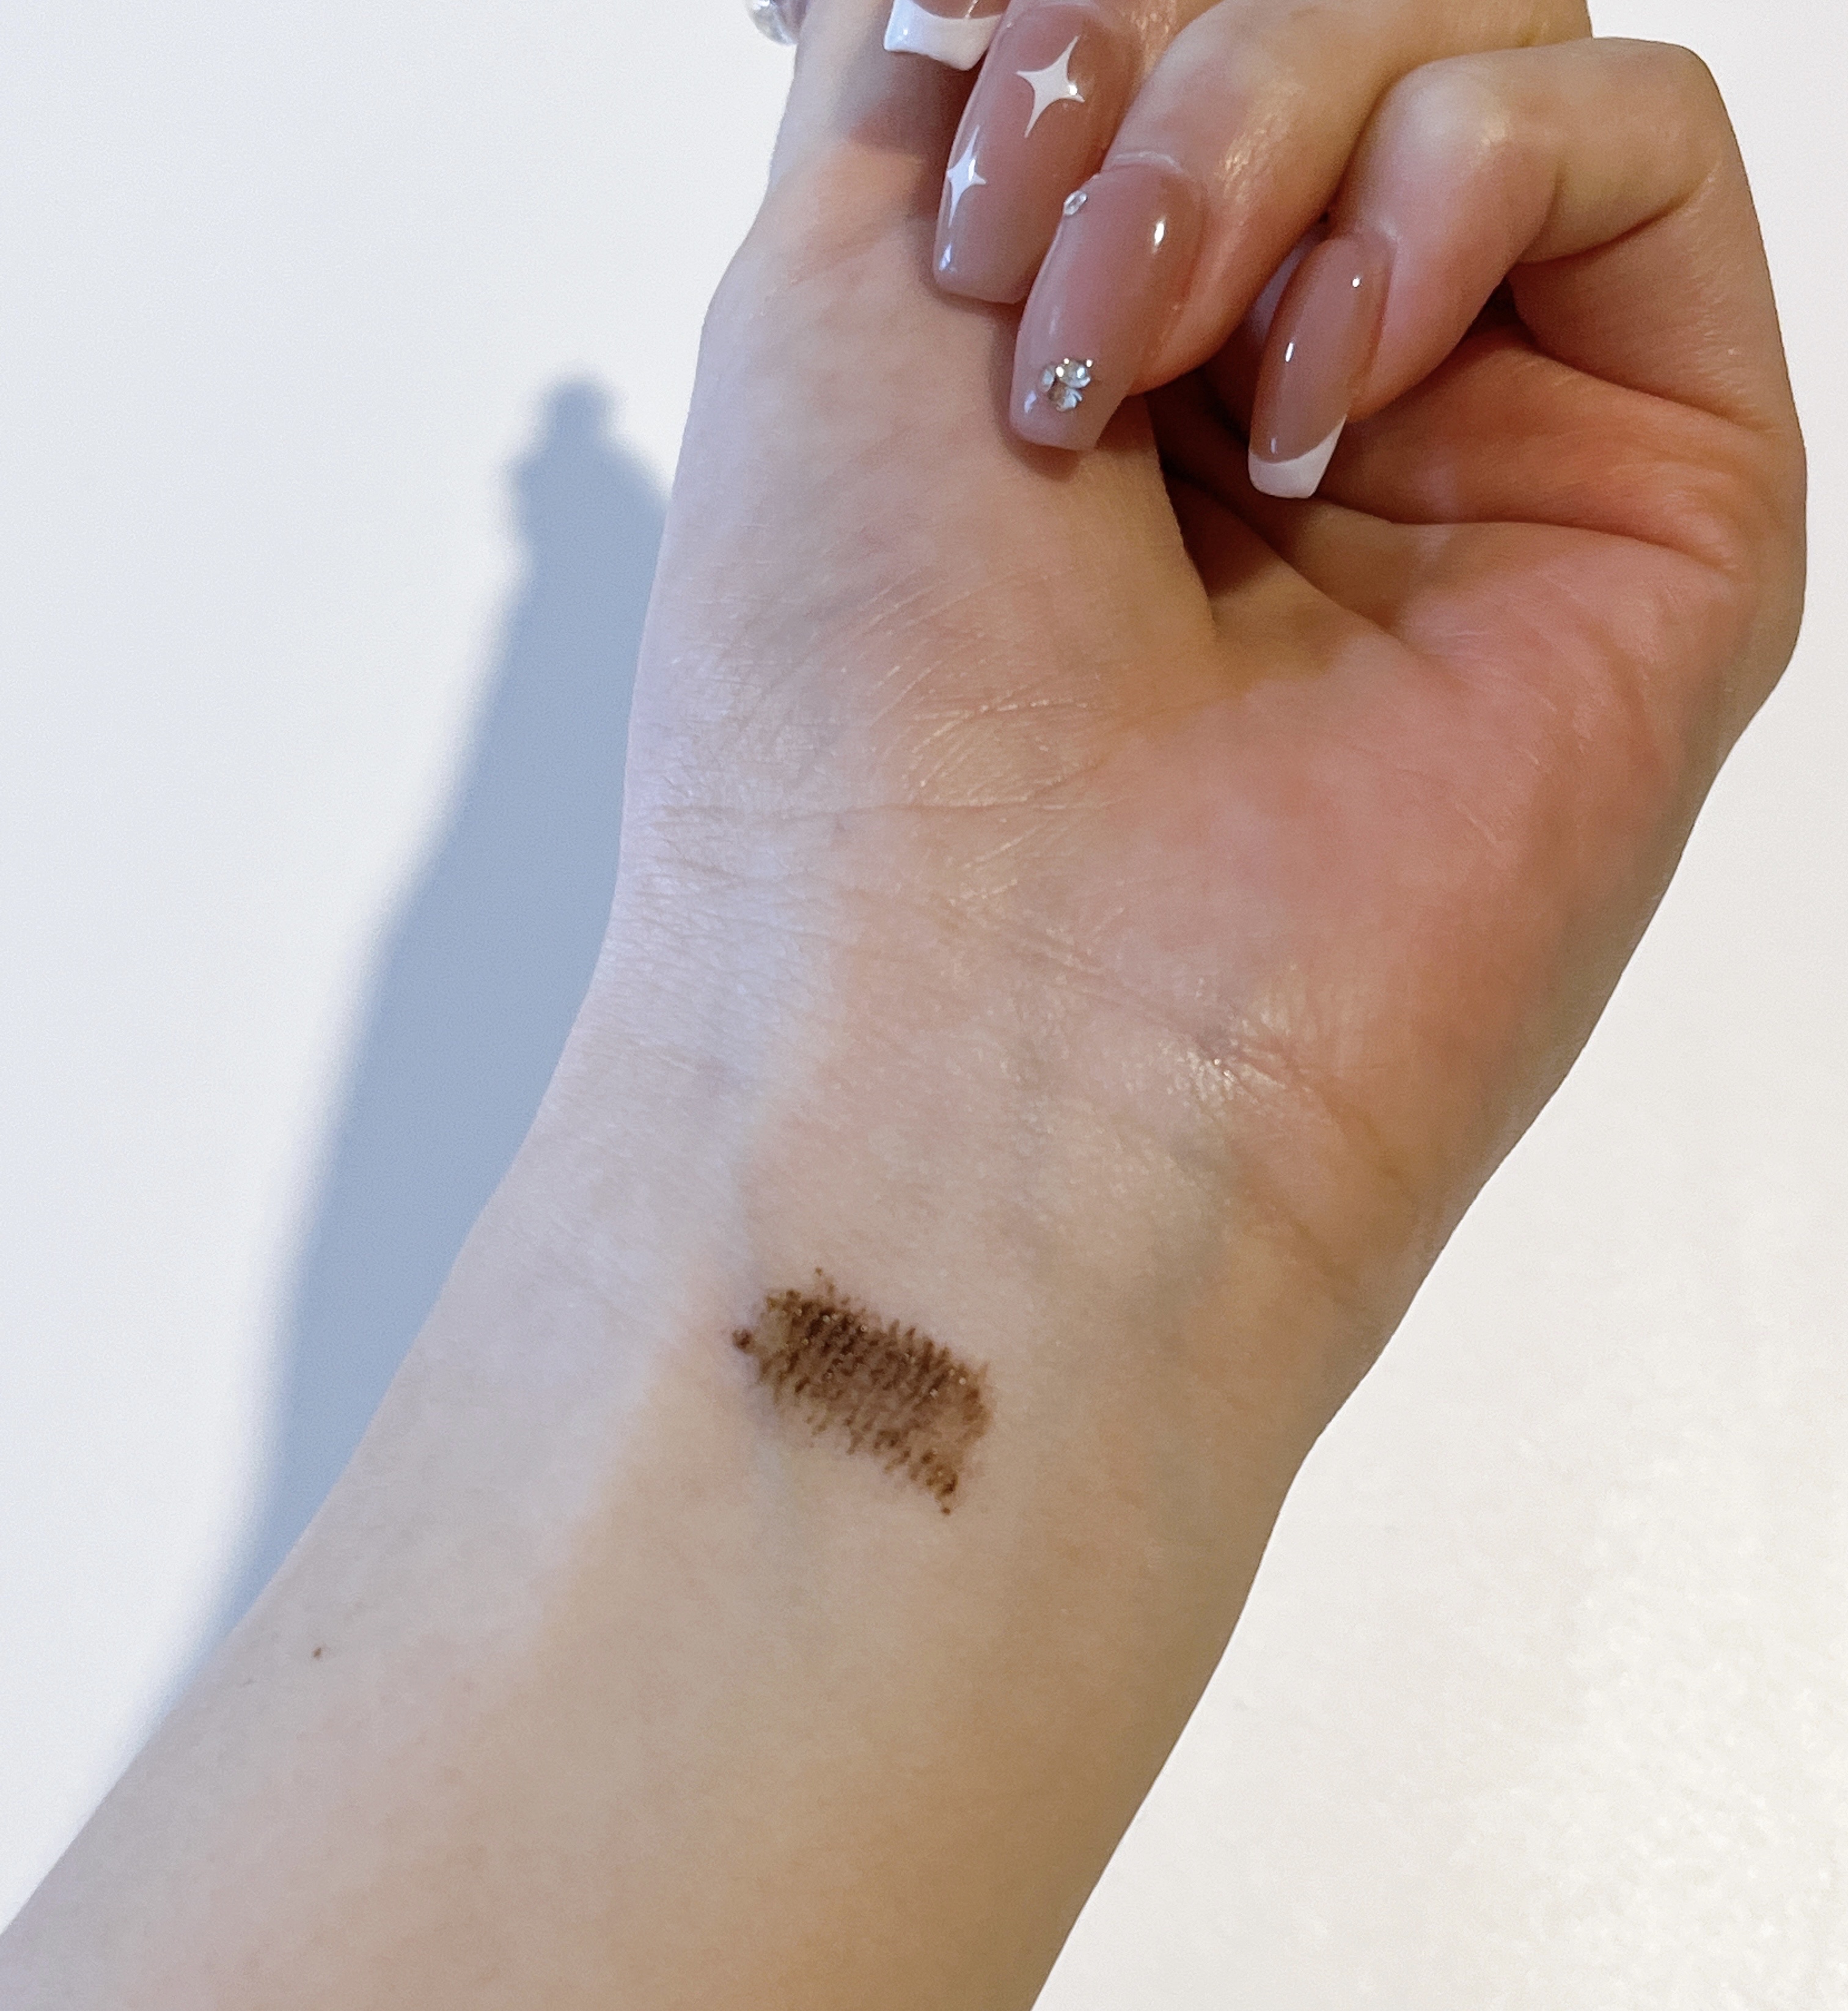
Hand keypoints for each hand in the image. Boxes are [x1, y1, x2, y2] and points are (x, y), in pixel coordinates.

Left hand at [615, 0, 1801, 1384]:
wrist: (981, 1040)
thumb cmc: (853, 728)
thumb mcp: (830, 265)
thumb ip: (962, 35)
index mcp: (1116, 335)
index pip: (1170, 18)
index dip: (1079, 15)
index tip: (954, 119)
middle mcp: (1304, 387)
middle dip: (1155, 50)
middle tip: (1028, 275)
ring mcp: (1485, 445)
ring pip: (1478, 28)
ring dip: (1264, 116)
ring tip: (1134, 364)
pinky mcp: (1656, 504)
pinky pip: (1632, 142)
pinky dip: (1446, 188)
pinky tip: (1309, 406)